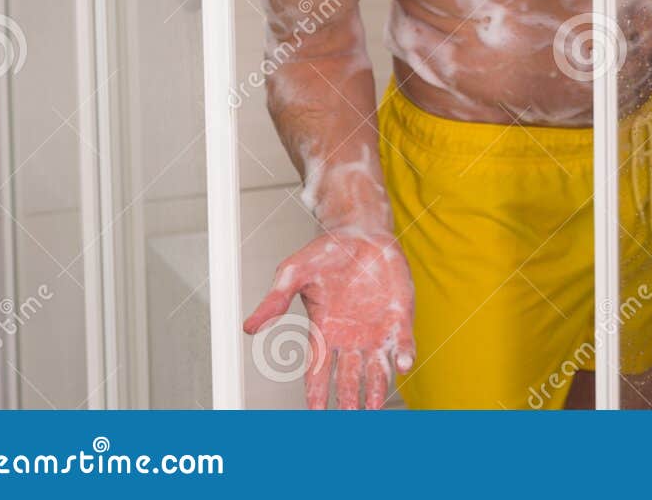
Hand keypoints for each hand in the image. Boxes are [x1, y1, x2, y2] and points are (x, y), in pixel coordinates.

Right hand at [243, 230, 415, 409]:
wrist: (360, 232)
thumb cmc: (324, 253)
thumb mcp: (293, 272)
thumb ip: (274, 300)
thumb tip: (249, 328)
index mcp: (323, 331)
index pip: (318, 370)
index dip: (317, 392)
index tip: (316, 413)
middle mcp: (350, 338)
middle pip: (348, 377)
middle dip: (348, 398)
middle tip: (348, 419)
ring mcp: (376, 329)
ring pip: (376, 368)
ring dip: (376, 388)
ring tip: (373, 409)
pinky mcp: (399, 316)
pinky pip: (402, 341)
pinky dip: (402, 354)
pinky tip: (402, 364)